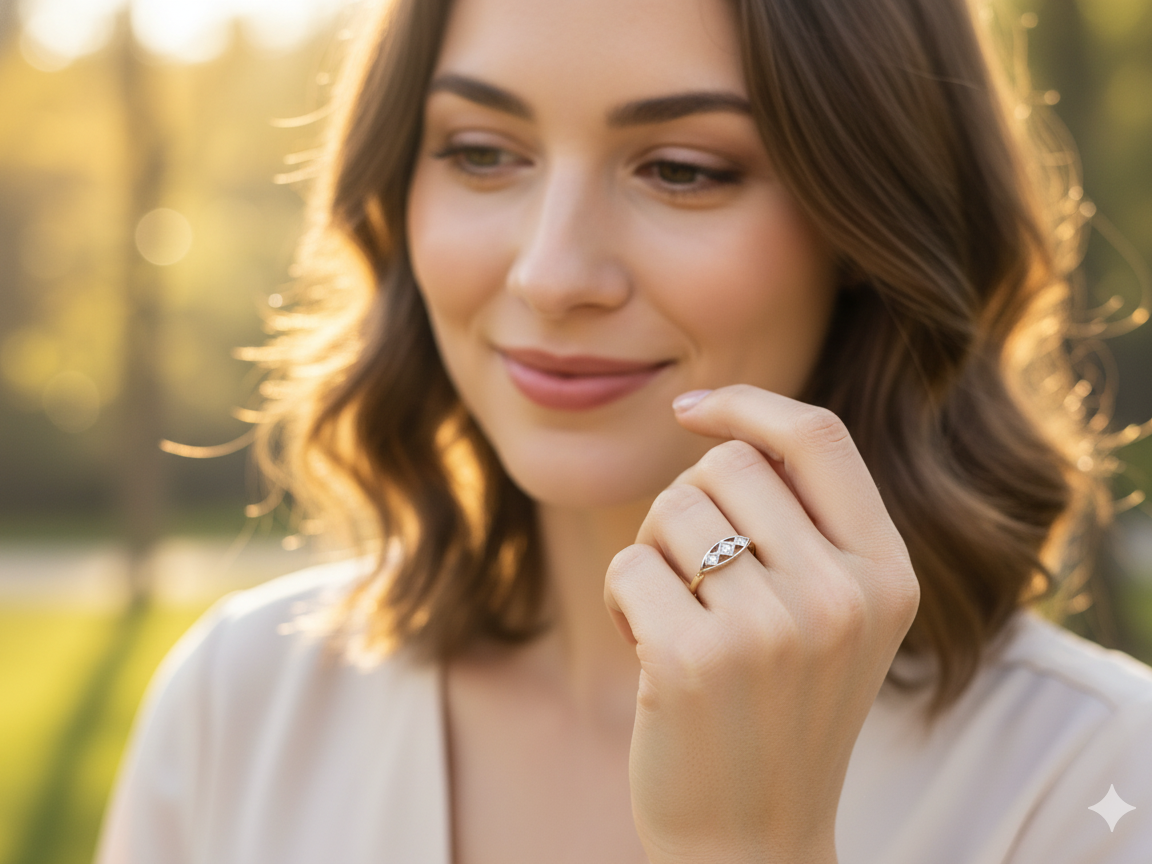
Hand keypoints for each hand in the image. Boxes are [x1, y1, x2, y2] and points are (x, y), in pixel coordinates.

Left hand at [603, 385, 919, 863]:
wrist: (751, 841)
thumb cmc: (778, 714)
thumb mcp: (832, 618)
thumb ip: (807, 526)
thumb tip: (719, 424)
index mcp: (887, 576)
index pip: (820, 437)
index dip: (749, 405)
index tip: (692, 408)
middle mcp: (842, 597)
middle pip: (727, 466)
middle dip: (688, 505)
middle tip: (691, 575)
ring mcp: (772, 630)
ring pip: (672, 510)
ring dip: (654, 556)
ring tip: (677, 621)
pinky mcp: (697, 660)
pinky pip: (631, 565)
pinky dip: (623, 599)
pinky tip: (646, 649)